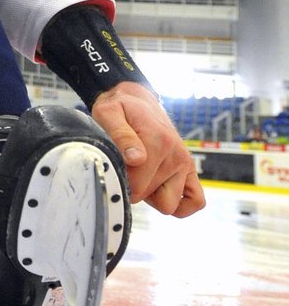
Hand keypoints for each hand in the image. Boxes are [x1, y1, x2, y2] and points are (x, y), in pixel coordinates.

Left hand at [91, 82, 204, 217]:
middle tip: (127, 168)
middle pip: (149, 197)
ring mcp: (185, 163)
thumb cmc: (120, 108)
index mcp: (157, 141)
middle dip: (134, 189)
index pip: (136, 188)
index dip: (120, 184)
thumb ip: (121, 136)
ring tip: (142, 174)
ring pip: (169, 205)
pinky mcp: (190, 169)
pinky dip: (180, 205)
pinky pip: (196, 201)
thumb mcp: (109, 114)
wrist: (136, 99)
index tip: (114, 169)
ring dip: (153, 195)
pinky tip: (161, 192)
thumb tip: (136, 159)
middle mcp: (175, 154)